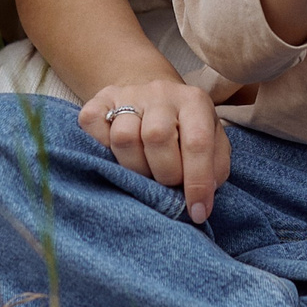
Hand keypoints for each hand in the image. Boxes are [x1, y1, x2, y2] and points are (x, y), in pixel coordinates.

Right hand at [79, 79, 230, 221]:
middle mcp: (161, 93)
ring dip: (134, 168)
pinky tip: (116, 155)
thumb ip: (214, 169)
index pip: (197, 143)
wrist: (155, 98)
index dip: (197, 182)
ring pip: (124, 136)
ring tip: (144, 173)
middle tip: (166, 184)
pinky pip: (92, 123)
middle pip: (157, 137)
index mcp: (194, 102)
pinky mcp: (100, 100)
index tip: (197, 212)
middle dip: (164, 174)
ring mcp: (128, 94)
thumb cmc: (187, 130)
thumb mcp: (212, 143)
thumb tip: (200, 199)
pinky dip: (101, 146)